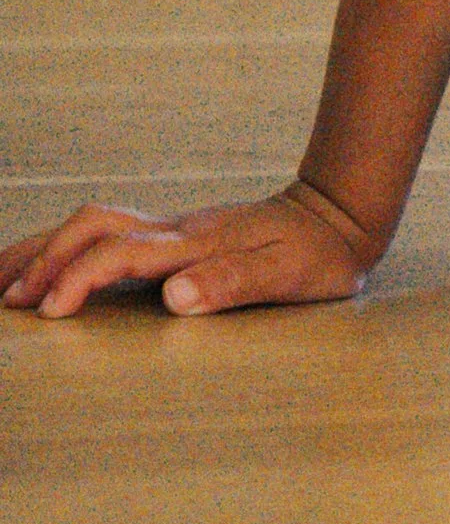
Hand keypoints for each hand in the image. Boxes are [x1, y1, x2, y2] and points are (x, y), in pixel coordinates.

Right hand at [0, 179, 378, 320]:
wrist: (340, 213)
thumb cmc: (319, 254)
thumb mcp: (288, 274)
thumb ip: (232, 283)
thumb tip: (174, 298)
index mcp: (195, 245)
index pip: (121, 254)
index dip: (79, 278)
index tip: (48, 310)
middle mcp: (176, 232)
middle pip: (90, 227)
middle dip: (40, 258)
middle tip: (3, 298)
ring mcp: (173, 230)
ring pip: (92, 224)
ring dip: (44, 248)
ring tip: (2, 280)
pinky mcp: (175, 236)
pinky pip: (107, 234)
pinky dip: (68, 247)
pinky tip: (52, 267)